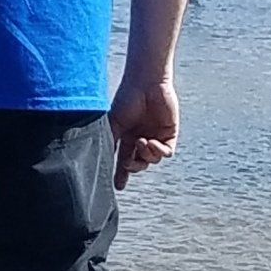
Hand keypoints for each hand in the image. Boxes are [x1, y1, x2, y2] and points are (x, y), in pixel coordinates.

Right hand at [109, 73, 179, 189]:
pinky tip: (151, 143)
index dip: (121, 174)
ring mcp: (155, 135)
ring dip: (146, 156)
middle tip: (128, 164)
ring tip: (142, 142)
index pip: (123, 159)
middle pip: (139, 163)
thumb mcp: (112, 123)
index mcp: (125, 136)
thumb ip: (109, 142)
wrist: (146, 84)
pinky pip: (166, 152)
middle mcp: (140, 137)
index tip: (118, 186)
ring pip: (152, 159)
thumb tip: (100, 160)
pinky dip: (159, 152)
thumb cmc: (126, 99)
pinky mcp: (169, 133)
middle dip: (134, 168)